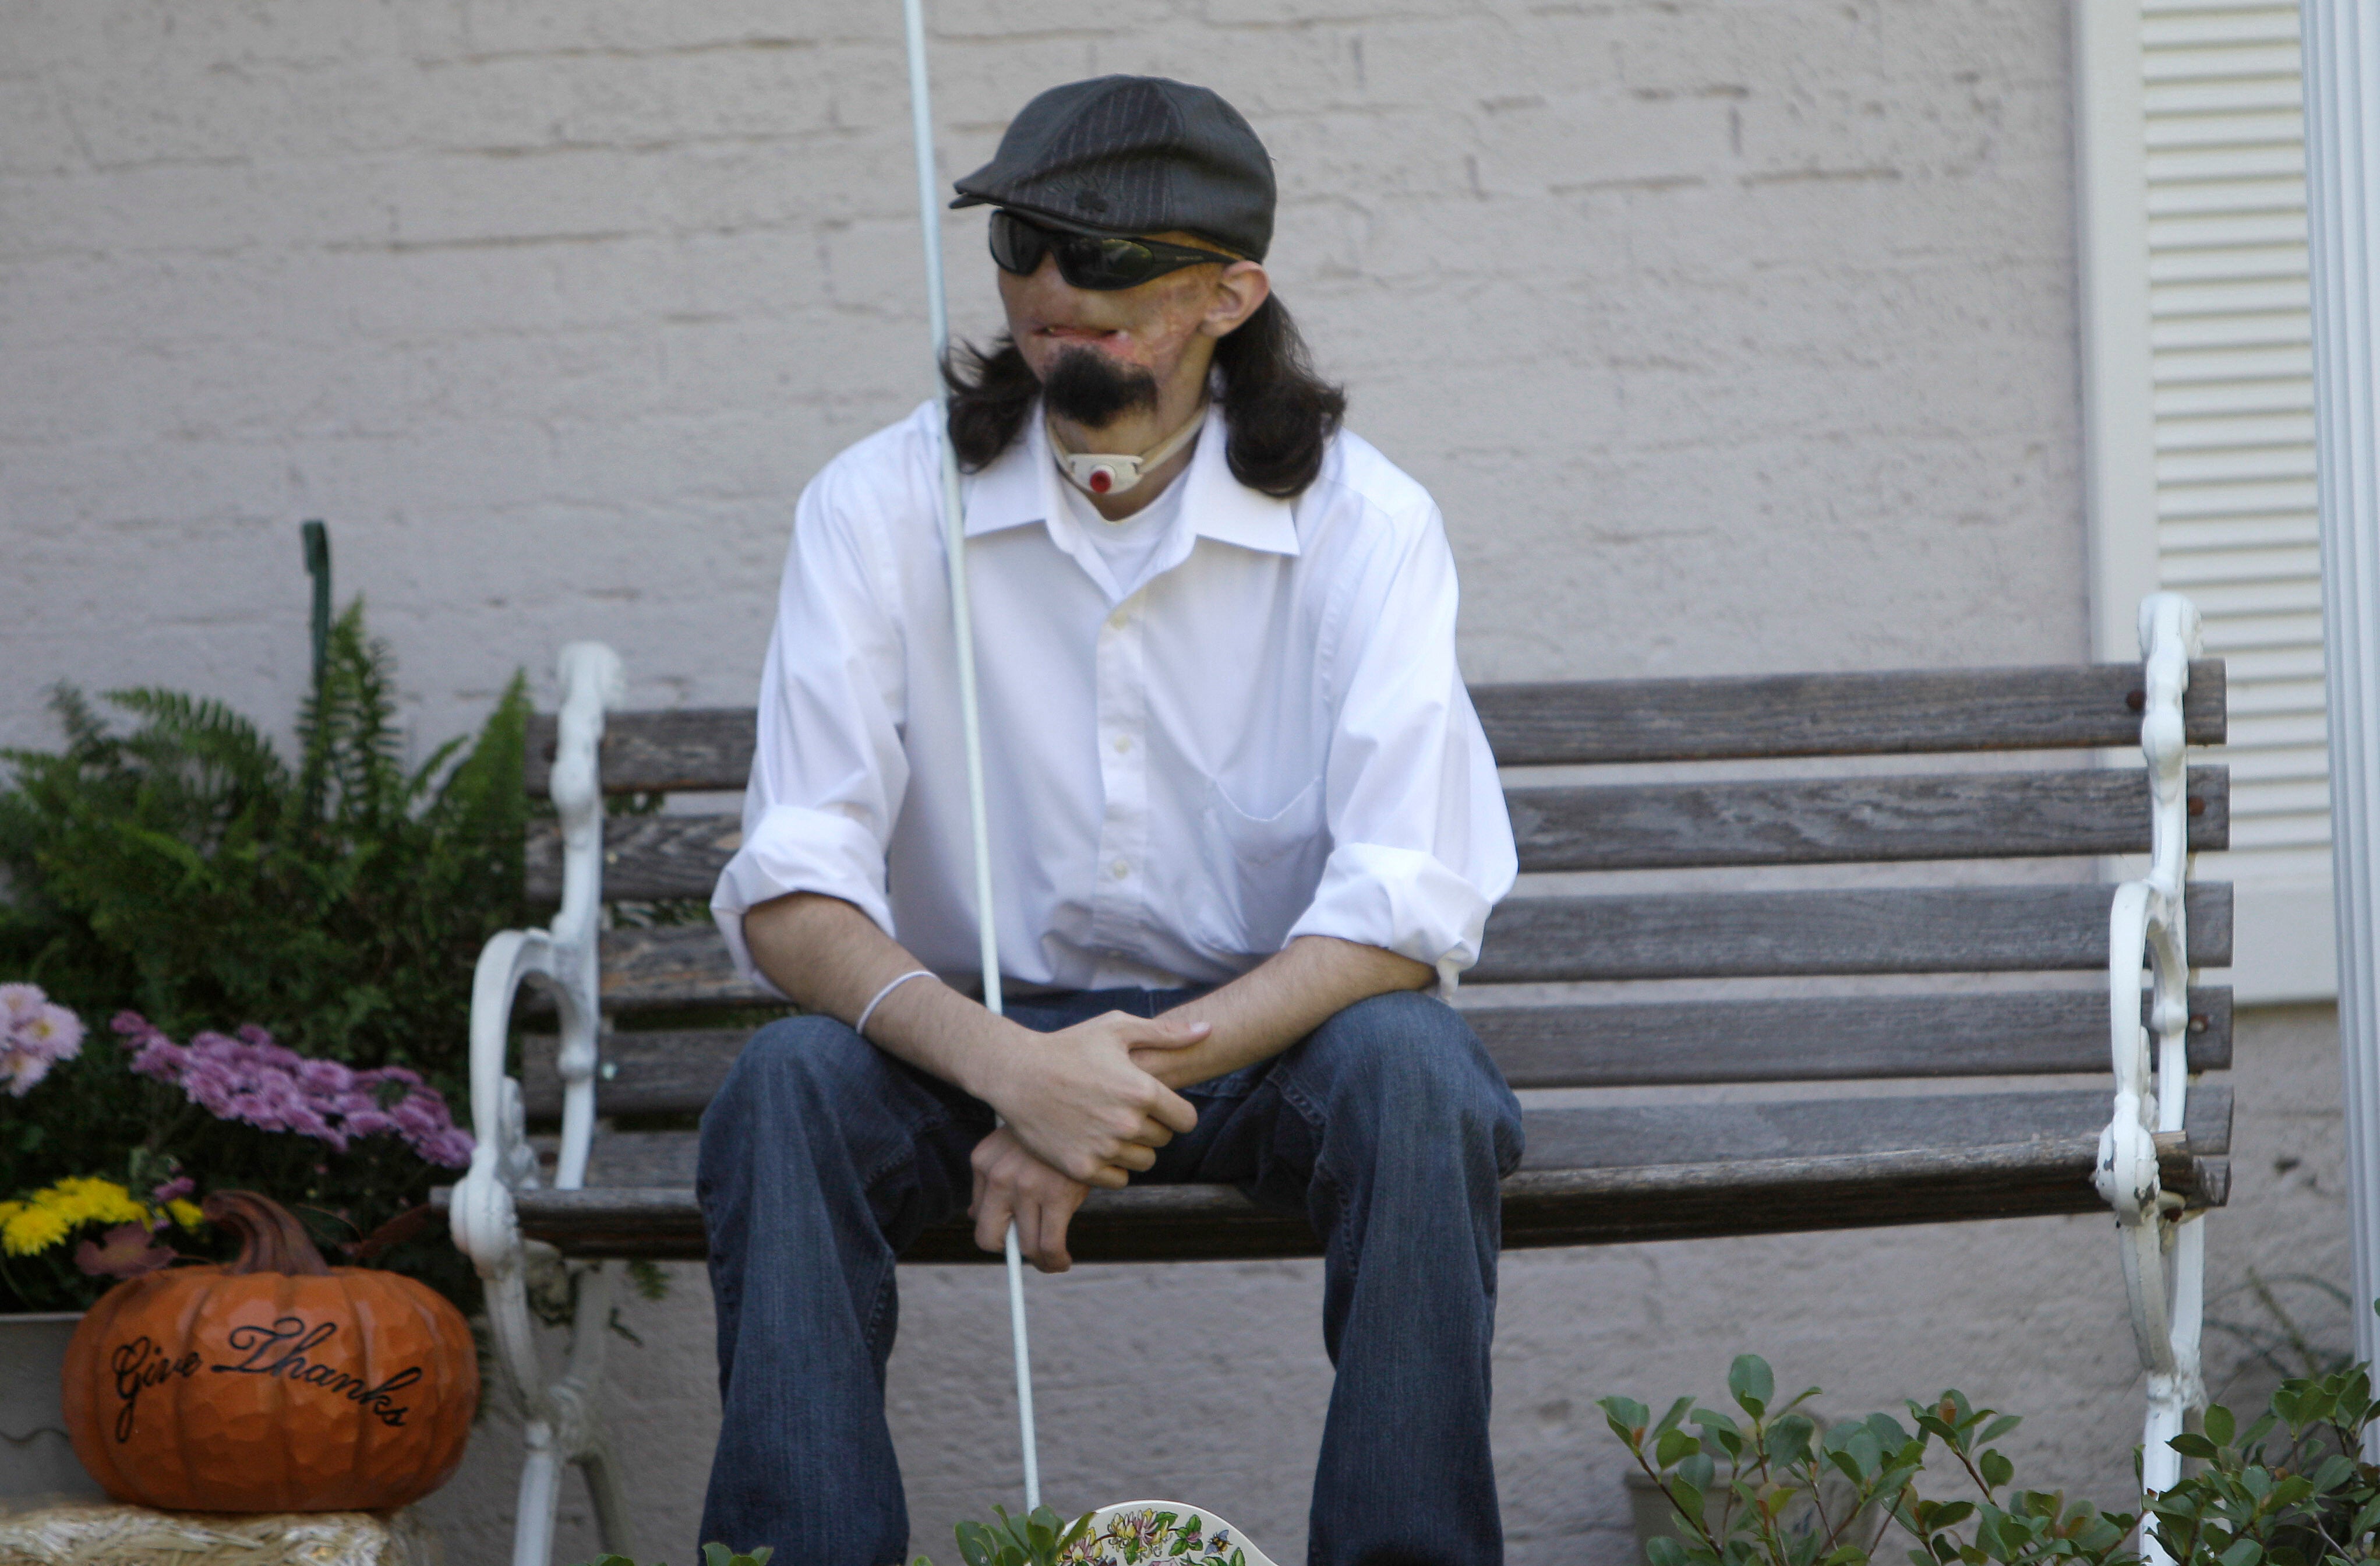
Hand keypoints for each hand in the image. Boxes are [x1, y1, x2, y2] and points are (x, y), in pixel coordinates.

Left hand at [971, 1127, 1089, 1272]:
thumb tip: (974, 1216)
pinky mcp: (1057, 1195)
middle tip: (1031, 1250)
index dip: (997, 1230)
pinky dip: (1055, 1262)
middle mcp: (998, 1176)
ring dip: (1040, 1261)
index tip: (1014, 1235)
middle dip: (1011, 1251)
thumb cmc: (1049, 1130)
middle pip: (989, 1238)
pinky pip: (1050, 1246)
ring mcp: (1027, 1187)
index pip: (978, 1214)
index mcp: (982, 1161)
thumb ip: (991, 1180)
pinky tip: (1063, 1261)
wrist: (1083, 1103)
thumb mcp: (1010, 1147)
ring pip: (1026, 1246)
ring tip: (1052, 1261)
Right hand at [980, 1011, 1206, 1186]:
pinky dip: (1113, 1167)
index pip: (1186, 1120)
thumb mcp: (1116, 1028)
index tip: (1158, 1105)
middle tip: (1124, 1110)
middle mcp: (1127, 1123)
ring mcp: (1104, 1148)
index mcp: (1142, 1090)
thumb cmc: (1067, 1046)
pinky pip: (1118, 1179)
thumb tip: (1207, 1029)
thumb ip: (1165, 1033)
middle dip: (1152, 1126)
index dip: (1175, 1112)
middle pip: (1164, 1140)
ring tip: (1110, 1126)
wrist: (1017, 1074)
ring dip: (1134, 1148)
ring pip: (1144, 1161)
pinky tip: (1097, 1144)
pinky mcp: (1082, 1167)